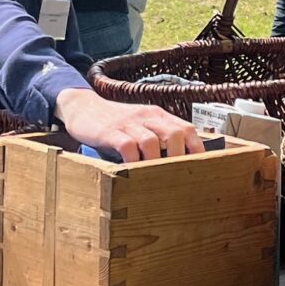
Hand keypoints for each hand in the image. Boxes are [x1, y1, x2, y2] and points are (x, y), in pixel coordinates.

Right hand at [54, 89, 201, 162]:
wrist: (83, 108)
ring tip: (156, 177)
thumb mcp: (141, 125)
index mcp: (158, 115)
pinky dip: (133, 162)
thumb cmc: (116, 123)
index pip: (186, 129)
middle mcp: (146, 117)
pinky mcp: (110, 132)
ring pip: (151, 142)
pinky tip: (133, 171)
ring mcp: (128, 124)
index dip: (197, 149)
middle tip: (176, 176)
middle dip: (178, 157)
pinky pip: (127, 147)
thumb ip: (159, 138)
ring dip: (156, 162)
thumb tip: (181, 162)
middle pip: (174, 133)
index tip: (201, 168)